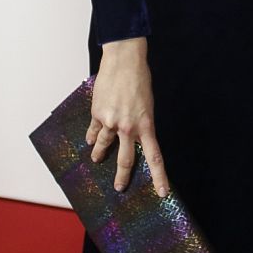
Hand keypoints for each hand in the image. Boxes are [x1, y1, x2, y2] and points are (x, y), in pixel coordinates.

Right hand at [86, 37, 168, 195]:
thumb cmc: (140, 78)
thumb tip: (133, 135)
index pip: (155, 157)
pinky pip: (93, 131)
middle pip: (126, 160)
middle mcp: (128, 128)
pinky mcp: (97, 114)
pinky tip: (89, 140)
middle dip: (122, 176)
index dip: (160, 177)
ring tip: (96, 159)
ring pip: (103, 146)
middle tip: (120, 188)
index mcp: (146, 125)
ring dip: (99, 154)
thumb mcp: (147, 104)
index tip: (163, 193)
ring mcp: (111, 122)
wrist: (124, 60)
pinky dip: (91, 136)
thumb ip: (141, 122)